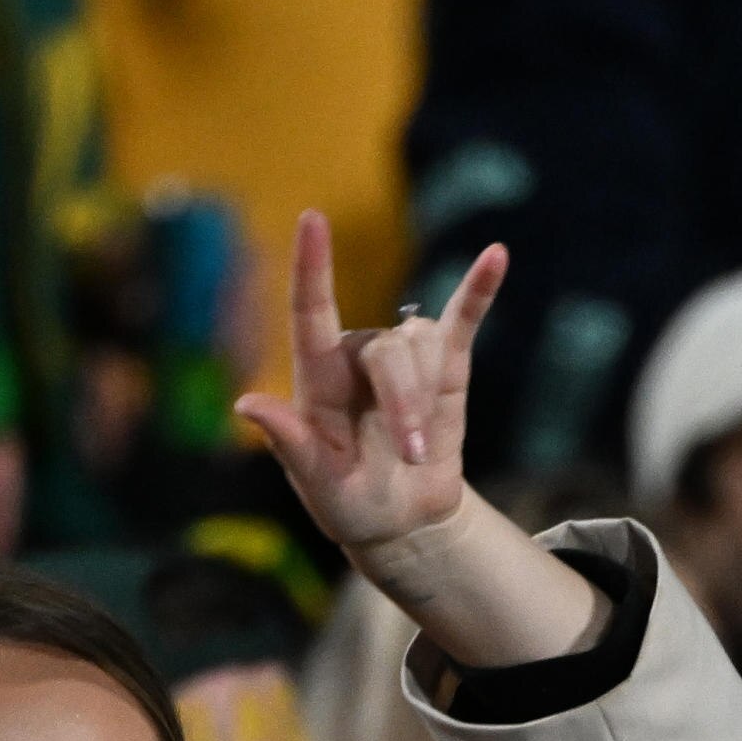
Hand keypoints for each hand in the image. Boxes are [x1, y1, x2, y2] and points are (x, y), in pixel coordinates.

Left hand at [238, 217, 604, 667]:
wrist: (404, 522)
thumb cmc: (352, 505)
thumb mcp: (319, 486)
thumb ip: (291, 444)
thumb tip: (245, 403)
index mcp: (318, 381)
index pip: (310, 313)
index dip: (312, 267)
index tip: (312, 218)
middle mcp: (357, 357)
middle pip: (387, 352)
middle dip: (404, 403)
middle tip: (411, 456)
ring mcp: (404, 358)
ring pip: (422, 347)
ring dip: (425, 401)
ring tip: (420, 450)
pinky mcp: (446, 366)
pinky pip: (463, 319)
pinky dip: (479, 289)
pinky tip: (497, 256)